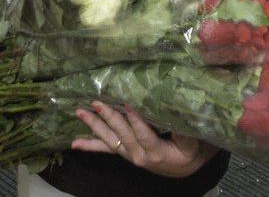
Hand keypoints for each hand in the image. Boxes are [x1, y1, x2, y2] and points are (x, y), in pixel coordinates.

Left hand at [73, 101, 217, 177]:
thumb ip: (185, 134)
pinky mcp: (125, 152)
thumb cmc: (189, 153)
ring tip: (80, 112)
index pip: (144, 135)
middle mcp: (138, 154)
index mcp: (155, 152)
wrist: (183, 168)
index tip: (128, 103)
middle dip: (109, 117)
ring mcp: (129, 154)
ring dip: (94, 125)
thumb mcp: (193, 145)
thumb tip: (179, 119)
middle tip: (97, 102)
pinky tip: (75, 142)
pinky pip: (105, 149)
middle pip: (121, 134)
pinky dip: (90, 145)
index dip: (136, 121)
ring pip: (110, 139)